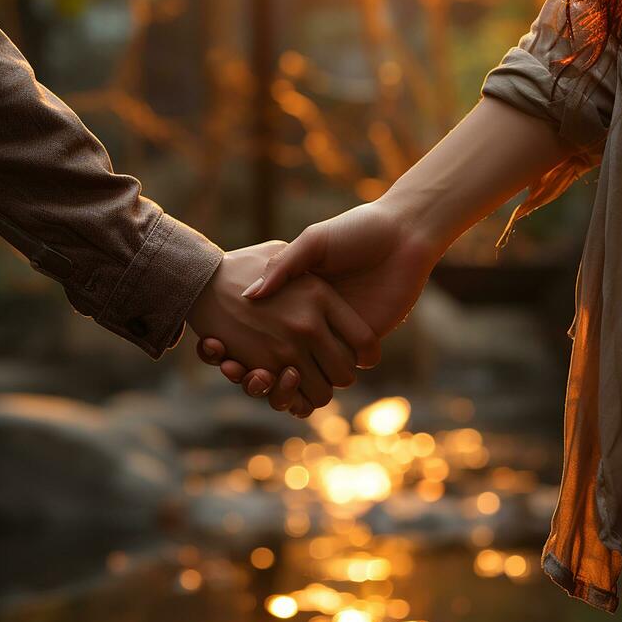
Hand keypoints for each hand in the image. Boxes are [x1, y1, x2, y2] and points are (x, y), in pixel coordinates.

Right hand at [201, 201, 437, 408]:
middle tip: (227, 365)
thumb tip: (250, 296)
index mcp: (306, 294)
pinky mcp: (361, 349)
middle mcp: (318, 319)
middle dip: (250, 366)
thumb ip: (284, 267)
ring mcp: (338, 335)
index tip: (217, 341)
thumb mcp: (312, 242)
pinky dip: (302, 390)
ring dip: (271, 381)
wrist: (404, 235)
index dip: (242, 336)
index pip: (265, 323)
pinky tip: (275, 383)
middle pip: (278, 355)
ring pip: (299, 373)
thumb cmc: (356, 232)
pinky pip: (330, 377)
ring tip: (244, 374)